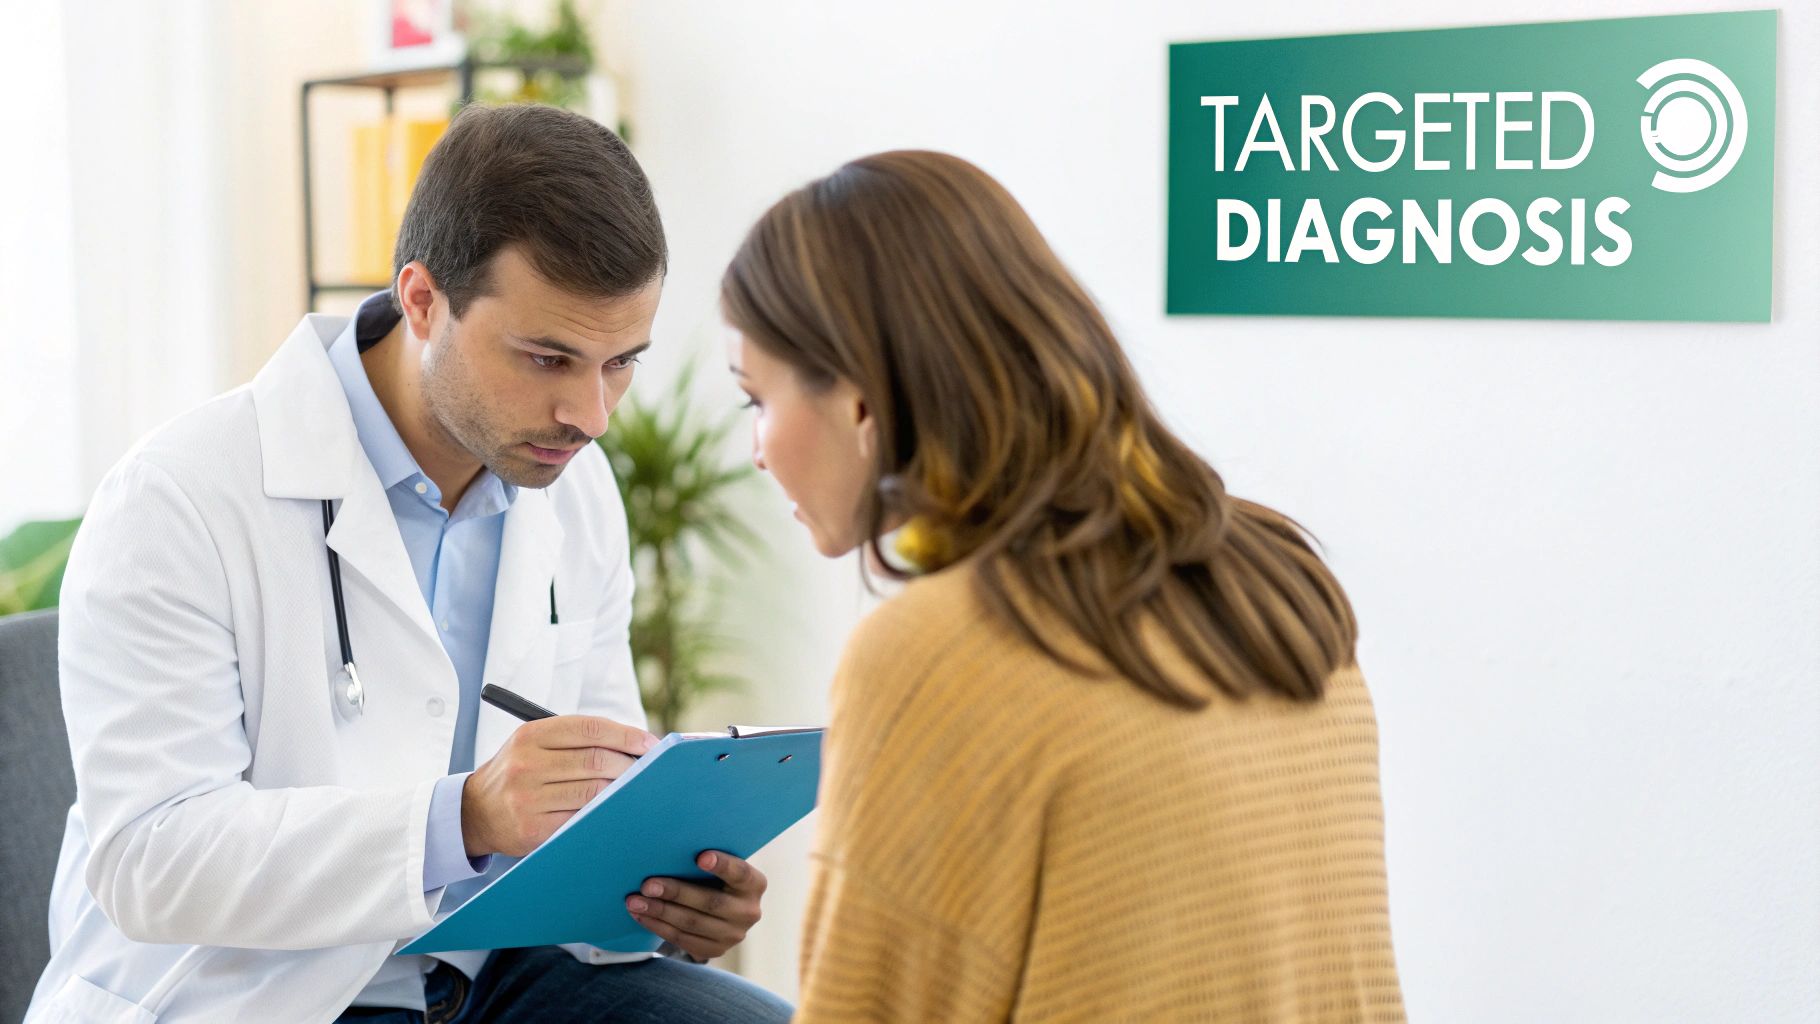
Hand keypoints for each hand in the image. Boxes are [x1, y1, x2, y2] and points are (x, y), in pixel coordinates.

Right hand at [462, 715, 658, 857]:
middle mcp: (526, 764)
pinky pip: (580, 819)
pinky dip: (603, 813)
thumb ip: (576, 740)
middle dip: (630, 764)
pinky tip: (615, 809)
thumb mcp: (534, 745)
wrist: (475, 812)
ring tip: (638, 789)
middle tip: (651, 769)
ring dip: (622, 790)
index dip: (626, 735)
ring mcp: (528, 798)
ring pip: (592, 791)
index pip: (589, 728)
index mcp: (530, 735)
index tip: (650, 743)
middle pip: (596, 760)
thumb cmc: (519, 772)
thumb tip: (633, 743)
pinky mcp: (532, 829)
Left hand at [627, 851, 767, 961]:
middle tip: (647, 885)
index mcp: (754, 883)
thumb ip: (705, 862)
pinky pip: (682, 939)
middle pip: (709, 902)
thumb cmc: (714, 878)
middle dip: (675, 893)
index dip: (722, 865)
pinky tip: (641, 916)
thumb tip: (668, 850)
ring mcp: (733, 935)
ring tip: (635, 902)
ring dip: (659, 912)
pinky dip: (658, 926)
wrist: (723, 912)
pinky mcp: (715, 950)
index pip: (739, 872)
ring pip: (691, 923)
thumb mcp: (720, 868)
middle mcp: (749, 911)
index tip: (700, 857)